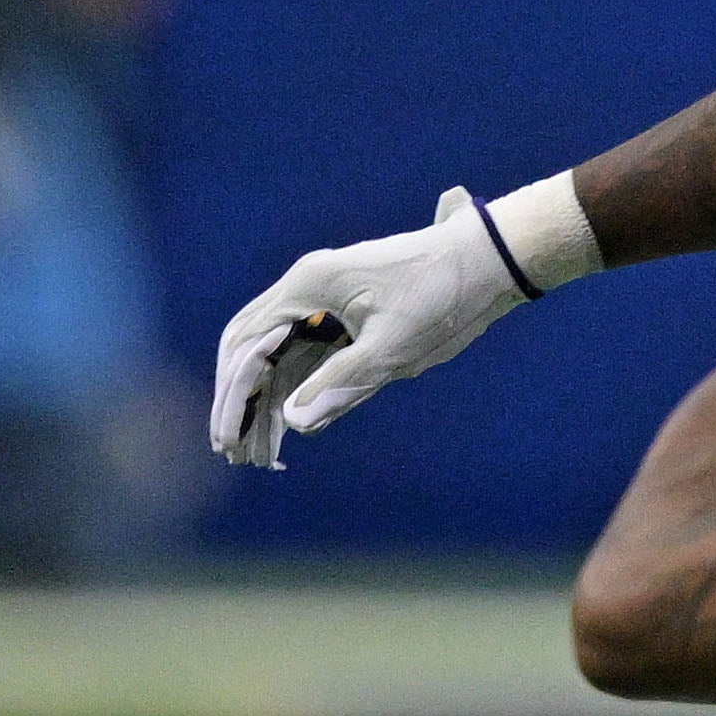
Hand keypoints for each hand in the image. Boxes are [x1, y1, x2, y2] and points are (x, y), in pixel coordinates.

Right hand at [208, 192, 523, 466]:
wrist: (488, 261)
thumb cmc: (444, 295)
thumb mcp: (395, 347)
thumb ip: (344, 383)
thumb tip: (297, 421)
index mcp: (309, 285)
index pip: (249, 346)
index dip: (234, 397)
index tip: (226, 441)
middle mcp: (306, 288)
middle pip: (250, 349)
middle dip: (238, 402)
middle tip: (232, 453)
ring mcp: (322, 301)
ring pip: (275, 356)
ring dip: (263, 402)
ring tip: (257, 454)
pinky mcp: (342, 316)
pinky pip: (303, 356)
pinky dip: (292, 391)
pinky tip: (289, 429)